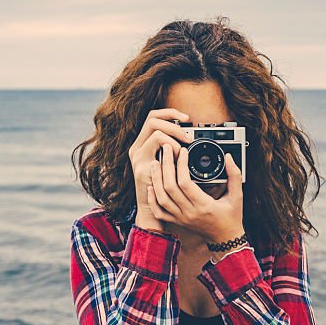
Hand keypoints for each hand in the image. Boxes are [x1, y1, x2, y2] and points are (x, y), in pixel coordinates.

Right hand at [127, 108, 190, 228]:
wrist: (155, 211)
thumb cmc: (166, 189)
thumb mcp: (170, 164)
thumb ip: (174, 148)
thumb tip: (189, 134)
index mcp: (143, 144)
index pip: (153, 116)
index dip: (170, 113)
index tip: (187, 118)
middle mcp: (137, 147)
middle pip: (152, 118)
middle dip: (173, 121)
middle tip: (188, 133)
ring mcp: (137, 156)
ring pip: (156, 129)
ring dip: (174, 134)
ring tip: (184, 147)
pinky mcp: (142, 165)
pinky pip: (158, 143)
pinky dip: (172, 145)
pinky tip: (180, 156)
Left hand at [146, 143, 244, 243]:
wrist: (226, 239)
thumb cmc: (232, 218)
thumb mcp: (237, 196)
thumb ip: (235, 175)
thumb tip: (229, 157)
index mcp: (204, 205)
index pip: (185, 182)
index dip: (181, 164)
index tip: (183, 152)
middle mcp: (190, 212)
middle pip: (169, 188)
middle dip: (165, 166)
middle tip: (165, 150)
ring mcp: (181, 218)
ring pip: (161, 198)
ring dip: (156, 180)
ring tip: (155, 163)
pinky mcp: (177, 222)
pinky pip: (159, 212)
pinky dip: (152, 200)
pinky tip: (151, 187)